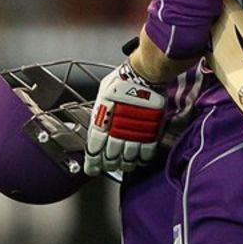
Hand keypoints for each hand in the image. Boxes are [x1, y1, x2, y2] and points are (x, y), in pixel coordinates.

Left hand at [83, 60, 166, 174]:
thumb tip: (97, 122)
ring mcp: (134, 132)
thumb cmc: (122, 80)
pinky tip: (139, 161)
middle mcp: (117, 129)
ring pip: (128, 157)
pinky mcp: (150, 131)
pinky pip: (146, 151)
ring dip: (125, 164)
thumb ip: (100, 111)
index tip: (92, 169)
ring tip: (123, 166)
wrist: (143, 74)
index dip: (93, 162)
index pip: (95, 148)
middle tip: (108, 166)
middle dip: (108, 164)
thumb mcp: (102, 94)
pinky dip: (142, 159)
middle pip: (111, 156)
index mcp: (102, 120)